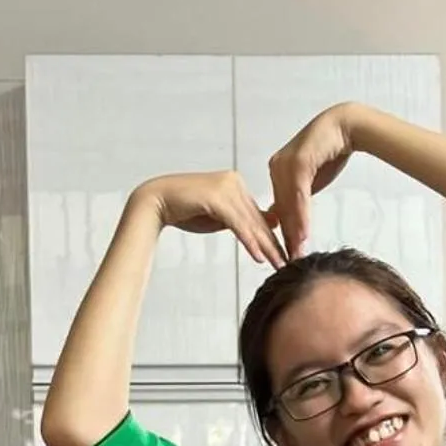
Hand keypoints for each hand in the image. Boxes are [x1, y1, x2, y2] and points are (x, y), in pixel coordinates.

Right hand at [139, 171, 285, 269]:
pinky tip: (258, 256)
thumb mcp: (219, 216)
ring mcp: (226, 188)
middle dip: (273, 243)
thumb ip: (241, 219)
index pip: (258, 215)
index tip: (283, 254)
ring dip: (265, 246)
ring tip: (278, 263)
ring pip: (251, 223)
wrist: (157, 201)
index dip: (271, 236)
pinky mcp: (217, 198)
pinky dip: (249, 241)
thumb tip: (266, 226)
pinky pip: (238, 224)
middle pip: (257, 219)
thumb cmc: (186, 210)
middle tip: (288, 262)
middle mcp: (234, 182)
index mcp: (236, 184)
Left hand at [266, 104, 357, 258]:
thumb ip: (301, 196)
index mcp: (278, 170)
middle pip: (282, 209)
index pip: (280, 207)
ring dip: (294, 230)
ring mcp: (285, 164)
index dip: (285, 231)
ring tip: (296, 252)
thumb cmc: (331, 151)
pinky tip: (303, 233)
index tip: (288, 252)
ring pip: (289, 205)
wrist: (345, 127)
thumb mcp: (312, 179)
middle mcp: (277, 167)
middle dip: (287, 236)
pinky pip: (298, 196)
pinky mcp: (298, 163)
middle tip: (290, 260)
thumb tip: (295, 218)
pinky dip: (301, 216)